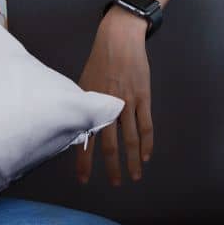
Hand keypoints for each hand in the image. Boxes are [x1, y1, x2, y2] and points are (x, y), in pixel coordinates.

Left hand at [75, 11, 153, 187]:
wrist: (118, 40)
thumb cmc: (98, 62)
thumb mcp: (83, 84)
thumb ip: (83, 106)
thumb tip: (76, 126)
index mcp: (90, 104)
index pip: (86, 139)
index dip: (84, 162)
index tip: (84, 180)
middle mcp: (108, 106)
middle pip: (110, 144)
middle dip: (111, 167)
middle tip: (114, 184)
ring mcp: (127, 103)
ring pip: (131, 139)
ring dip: (132, 160)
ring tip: (134, 177)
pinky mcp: (142, 97)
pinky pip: (146, 125)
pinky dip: (147, 143)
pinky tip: (146, 156)